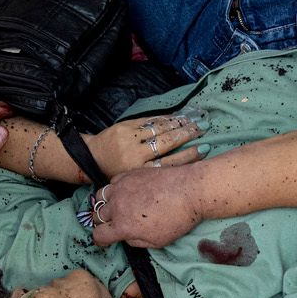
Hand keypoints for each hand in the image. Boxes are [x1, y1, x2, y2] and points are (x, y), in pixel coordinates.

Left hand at [84, 112, 205, 177]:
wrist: (92, 158)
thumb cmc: (117, 173)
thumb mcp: (135, 180)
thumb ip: (155, 174)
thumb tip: (184, 167)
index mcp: (139, 172)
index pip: (170, 163)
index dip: (189, 155)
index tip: (204, 149)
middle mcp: (135, 155)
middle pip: (167, 143)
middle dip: (187, 134)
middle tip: (202, 129)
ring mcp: (129, 138)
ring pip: (159, 129)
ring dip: (178, 123)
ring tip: (192, 121)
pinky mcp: (125, 126)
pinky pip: (149, 120)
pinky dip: (165, 118)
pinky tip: (176, 117)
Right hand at [85, 165, 203, 248]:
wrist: (190, 191)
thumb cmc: (178, 219)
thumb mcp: (157, 242)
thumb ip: (136, 241)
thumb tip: (126, 236)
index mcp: (123, 226)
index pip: (98, 235)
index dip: (100, 240)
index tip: (105, 240)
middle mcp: (117, 206)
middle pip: (97, 216)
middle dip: (103, 222)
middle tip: (112, 224)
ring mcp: (121, 187)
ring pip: (99, 197)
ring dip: (104, 204)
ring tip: (114, 207)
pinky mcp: (128, 174)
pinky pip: (112, 182)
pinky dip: (114, 189)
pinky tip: (124, 192)